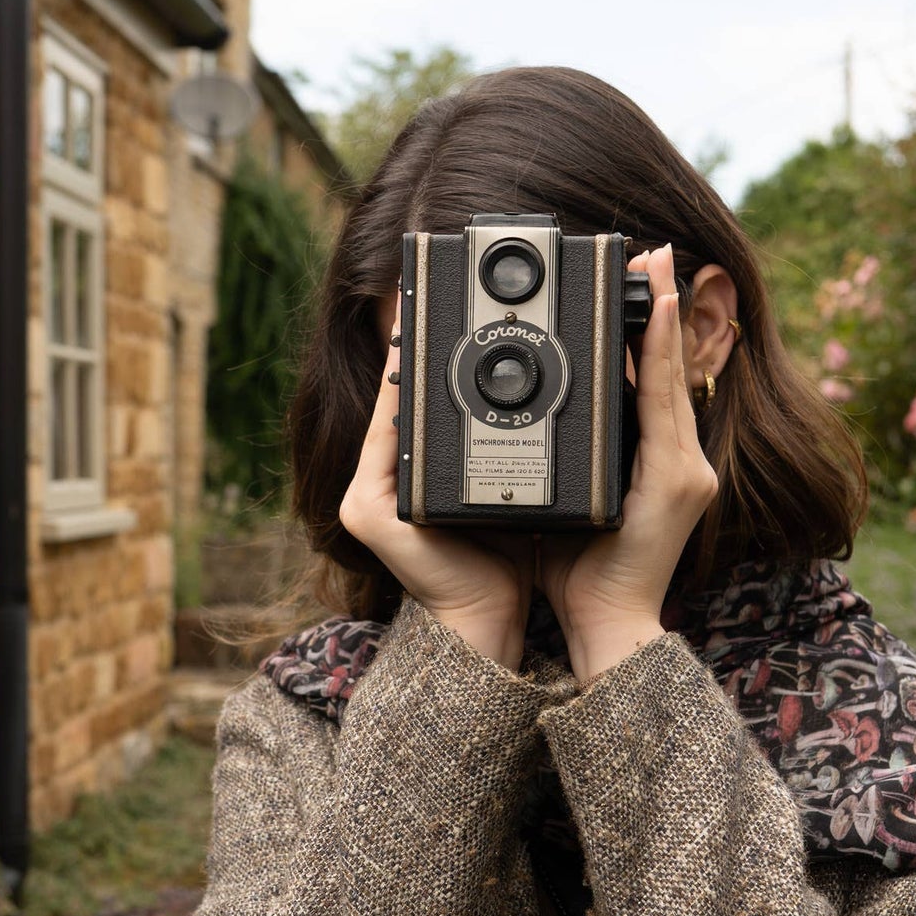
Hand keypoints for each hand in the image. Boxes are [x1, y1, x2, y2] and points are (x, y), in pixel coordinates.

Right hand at [339, 323, 534, 670]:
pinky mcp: (370, 512)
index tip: (464, 304)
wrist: (491, 620)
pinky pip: (383, 445)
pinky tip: (414, 369)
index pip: (420, 403)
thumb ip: (512, 439)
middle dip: (417, 349)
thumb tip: (548, 381)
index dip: (435, 355)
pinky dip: (398, 407)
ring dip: (405, 367)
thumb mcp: (511, 484)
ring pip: (387, 415)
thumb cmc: (505, 560)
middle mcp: (382, 481)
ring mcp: (368, 496)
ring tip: (426, 317)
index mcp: (414, 475)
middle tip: (444, 296)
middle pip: (399, 401)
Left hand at [537, 243, 717, 685]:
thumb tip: (526, 418)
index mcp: (654, 465)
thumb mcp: (567, 500)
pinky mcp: (680, 482)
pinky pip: (668, 408)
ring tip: (662, 270)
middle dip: (668, 310)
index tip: (648, 283)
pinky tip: (659, 319)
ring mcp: (686, 471)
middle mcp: (680, 462)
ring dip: (669, 322)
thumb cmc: (581, 573)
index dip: (655, 333)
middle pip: (673, 371)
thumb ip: (561, 458)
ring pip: (674, 381)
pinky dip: (664, 360)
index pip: (655, 386)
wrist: (606, 624)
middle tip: (660, 254)